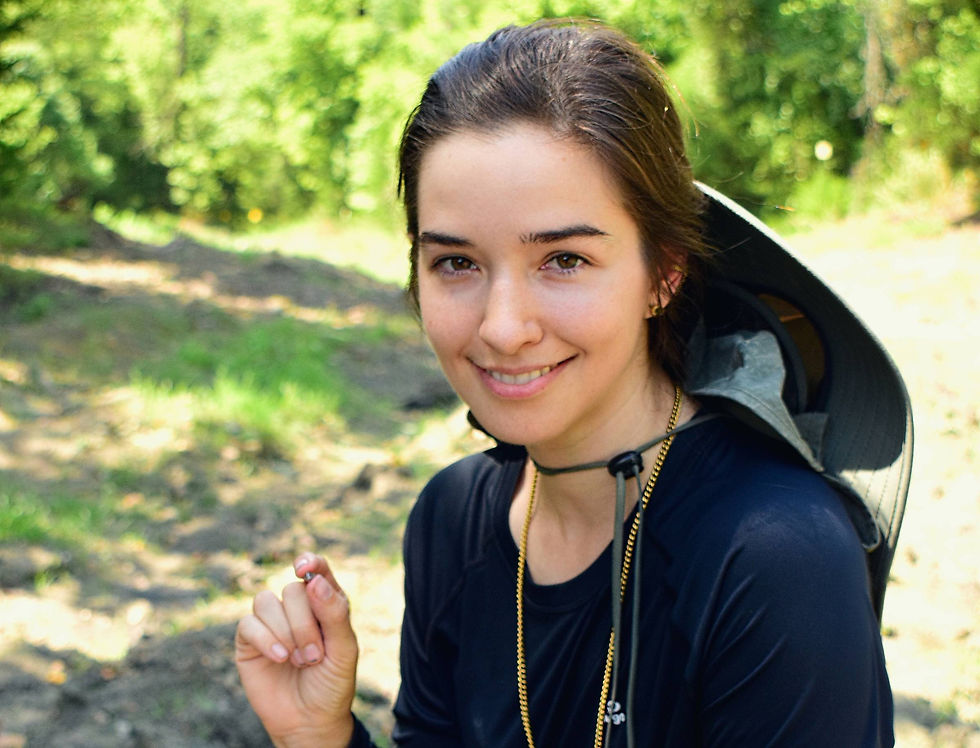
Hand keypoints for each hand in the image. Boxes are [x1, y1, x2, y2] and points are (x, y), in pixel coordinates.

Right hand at [236, 553, 357, 747]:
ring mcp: (271, 622)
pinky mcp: (249, 640)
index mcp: (324, 603)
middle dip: (305, 624)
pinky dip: (265, 640)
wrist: (310, 721)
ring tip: (299, 660)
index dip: (310, 562)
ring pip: (267, 601)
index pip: (316, 570)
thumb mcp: (344, 650)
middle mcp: (296, 608)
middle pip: (292, 590)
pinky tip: (280, 659)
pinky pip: (248, 623)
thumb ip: (334, 614)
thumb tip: (313, 581)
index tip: (303, 568)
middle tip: (315, 655)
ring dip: (286, 633)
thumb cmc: (332, 684)